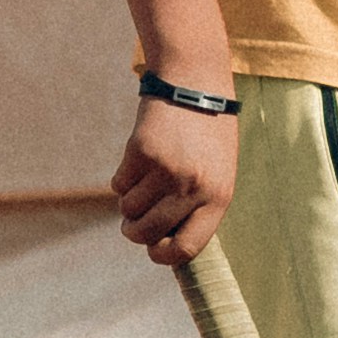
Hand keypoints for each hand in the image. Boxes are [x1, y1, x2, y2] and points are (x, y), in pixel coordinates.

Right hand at [109, 93, 238, 262]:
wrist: (195, 82)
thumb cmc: (208, 131)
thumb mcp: (218, 171)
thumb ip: (198, 204)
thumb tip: (166, 241)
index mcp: (219, 196)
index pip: (188, 247)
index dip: (164, 256)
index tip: (153, 252)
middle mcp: (193, 187)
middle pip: (150, 233)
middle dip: (135, 232)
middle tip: (131, 225)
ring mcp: (166, 170)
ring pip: (129, 210)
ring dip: (128, 202)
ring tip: (142, 181)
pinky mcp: (141, 152)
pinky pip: (119, 184)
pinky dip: (122, 179)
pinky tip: (137, 160)